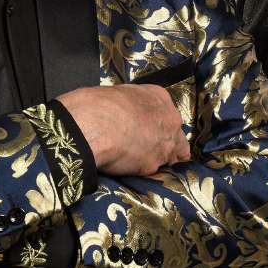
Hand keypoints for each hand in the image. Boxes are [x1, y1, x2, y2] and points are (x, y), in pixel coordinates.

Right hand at [57, 84, 189, 175]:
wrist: (92, 126)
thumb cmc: (96, 106)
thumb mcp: (116, 94)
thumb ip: (128, 104)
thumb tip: (121, 111)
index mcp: (158, 97)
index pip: (167, 114)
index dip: (157, 125)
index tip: (148, 131)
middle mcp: (169, 119)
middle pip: (175, 135)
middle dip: (163, 143)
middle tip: (143, 148)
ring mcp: (166, 143)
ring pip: (173, 156)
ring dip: (159, 160)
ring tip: (138, 162)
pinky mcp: (155, 164)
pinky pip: (156, 172)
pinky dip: (147, 174)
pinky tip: (132, 170)